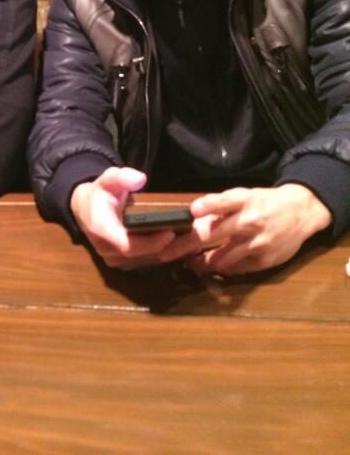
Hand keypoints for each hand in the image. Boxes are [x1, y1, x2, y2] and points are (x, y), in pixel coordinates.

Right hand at [70, 166, 175, 268]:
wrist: (85, 209)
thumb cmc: (99, 193)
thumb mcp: (108, 179)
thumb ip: (122, 177)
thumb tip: (140, 180)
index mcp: (101, 229)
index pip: (127, 245)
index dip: (150, 242)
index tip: (170, 233)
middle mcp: (105, 249)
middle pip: (138, 256)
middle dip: (162, 247)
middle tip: (185, 235)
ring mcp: (112, 259)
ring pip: (142, 262)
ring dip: (163, 253)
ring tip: (184, 241)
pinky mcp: (120, 263)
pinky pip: (142, 263)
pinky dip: (158, 255)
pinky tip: (174, 246)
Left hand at [157, 183, 331, 275]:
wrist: (300, 212)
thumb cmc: (263, 203)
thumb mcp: (244, 196)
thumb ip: (221, 207)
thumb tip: (192, 219)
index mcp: (244, 200)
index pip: (224, 201)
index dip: (208, 205)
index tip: (193, 210)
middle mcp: (249, 221)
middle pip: (212, 234)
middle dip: (185, 246)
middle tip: (165, 253)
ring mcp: (257, 243)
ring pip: (221, 258)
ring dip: (200, 262)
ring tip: (187, 262)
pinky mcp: (264, 260)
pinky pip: (236, 268)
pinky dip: (222, 268)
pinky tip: (212, 266)